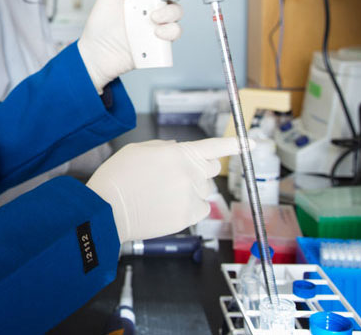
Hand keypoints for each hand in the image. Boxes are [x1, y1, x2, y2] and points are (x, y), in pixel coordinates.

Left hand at [77, 0, 191, 92]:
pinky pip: (175, 31)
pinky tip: (156, 32)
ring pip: (177, 10)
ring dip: (169, 11)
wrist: (99, 55)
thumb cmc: (100, 26)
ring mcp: (157, 22)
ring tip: (153, 18)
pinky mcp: (161, 39)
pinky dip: (169, 31)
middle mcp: (151, 4)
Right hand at [86, 137, 238, 243]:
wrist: (107, 210)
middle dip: (202, 169)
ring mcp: (190, 196)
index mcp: (177, 153)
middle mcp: (189, 173)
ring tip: (163, 195)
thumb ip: (163, 148)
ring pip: (205, 191)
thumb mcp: (137, 150)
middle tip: (179, 176)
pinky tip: (167, 207)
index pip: (214, 146)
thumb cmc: (118, 178)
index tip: (252, 143)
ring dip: (192, 190)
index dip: (235, 144)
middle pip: (212, 169)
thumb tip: (178, 150)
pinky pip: (200, 209)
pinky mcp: (188, 216)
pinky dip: (189, 208)